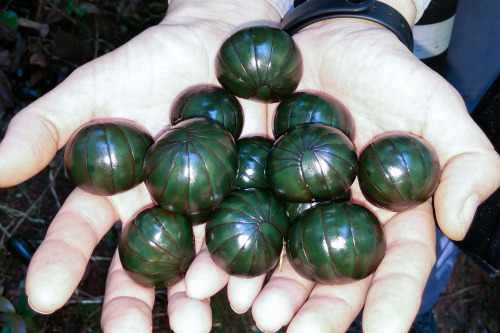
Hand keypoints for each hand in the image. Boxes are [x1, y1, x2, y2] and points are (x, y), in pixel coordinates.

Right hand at [0, 0, 280, 331]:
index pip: (81, 236)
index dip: (60, 264)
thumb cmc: (150, 63)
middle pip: (141, 265)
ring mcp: (207, 209)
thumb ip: (47, 127)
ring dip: (194, 296)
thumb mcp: (93, 89)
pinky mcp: (253, 198)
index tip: (43, 296)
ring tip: (196, 322)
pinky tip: (250, 290)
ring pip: (197, 262)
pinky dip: (249, 264)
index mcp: (117, 194)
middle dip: (134, 303)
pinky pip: (251, 235)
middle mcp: (160, 212)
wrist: (217, 42)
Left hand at [185, 17, 499, 332]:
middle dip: (313, 308)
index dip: (391, 301)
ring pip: (281, 257)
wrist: (325, 39)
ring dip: (262, 288)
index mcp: (387, 212)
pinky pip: (238, 220)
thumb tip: (461, 222)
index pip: (395, 266)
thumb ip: (465, 161)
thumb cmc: (386, 71)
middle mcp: (338, 220)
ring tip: (245, 307)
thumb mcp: (436, 108)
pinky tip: (205, 269)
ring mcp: (293, 206)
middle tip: (288, 328)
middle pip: (330, 275)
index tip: (383, 332)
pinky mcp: (253, 183)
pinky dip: (222, 246)